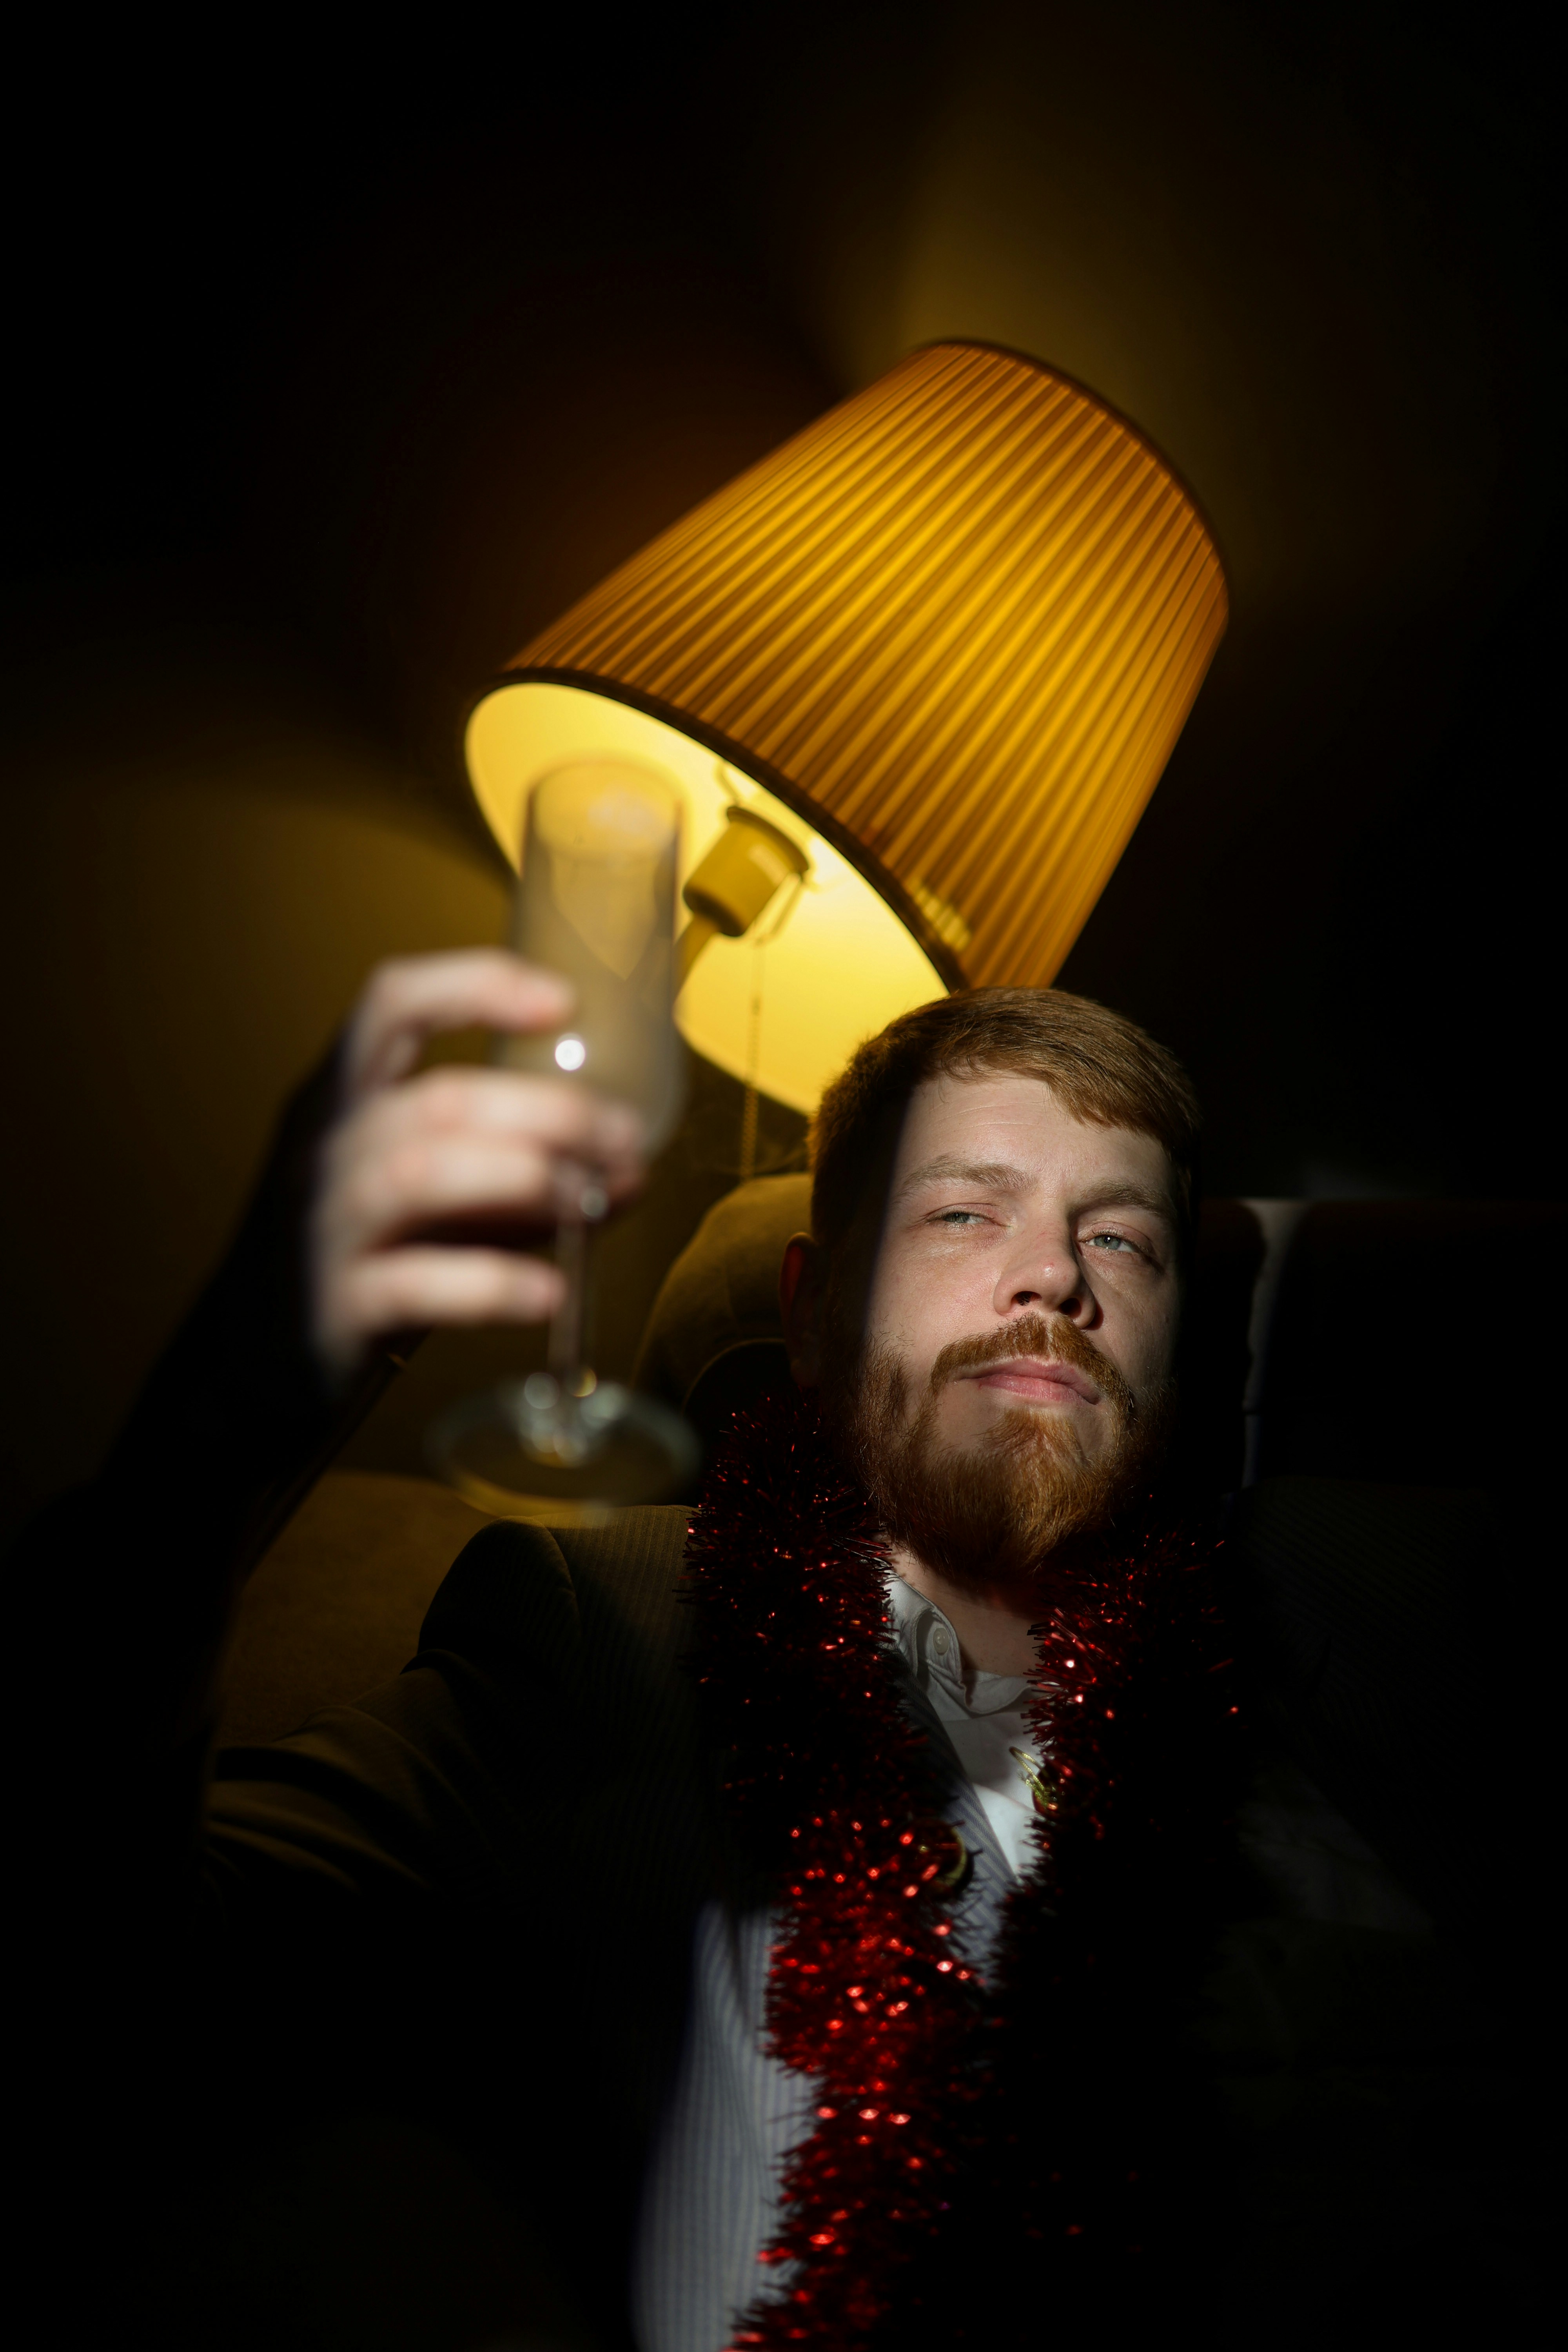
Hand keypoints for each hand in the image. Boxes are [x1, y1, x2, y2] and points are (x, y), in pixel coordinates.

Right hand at [309, 950, 646, 1382]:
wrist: (257, 1355)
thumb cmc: (364, 1250)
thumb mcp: (430, 1190)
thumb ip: (518, 1169)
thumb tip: (629, 1166)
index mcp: (344, 1094)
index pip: (392, 1003)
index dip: (475, 985)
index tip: (562, 1002)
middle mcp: (326, 1148)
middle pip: (436, 1099)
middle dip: (547, 1111)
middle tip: (623, 1140)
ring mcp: (324, 1227)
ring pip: (418, 1175)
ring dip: (524, 1179)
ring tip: (591, 1202)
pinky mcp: (334, 1309)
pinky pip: (414, 1284)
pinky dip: (490, 1284)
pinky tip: (550, 1293)